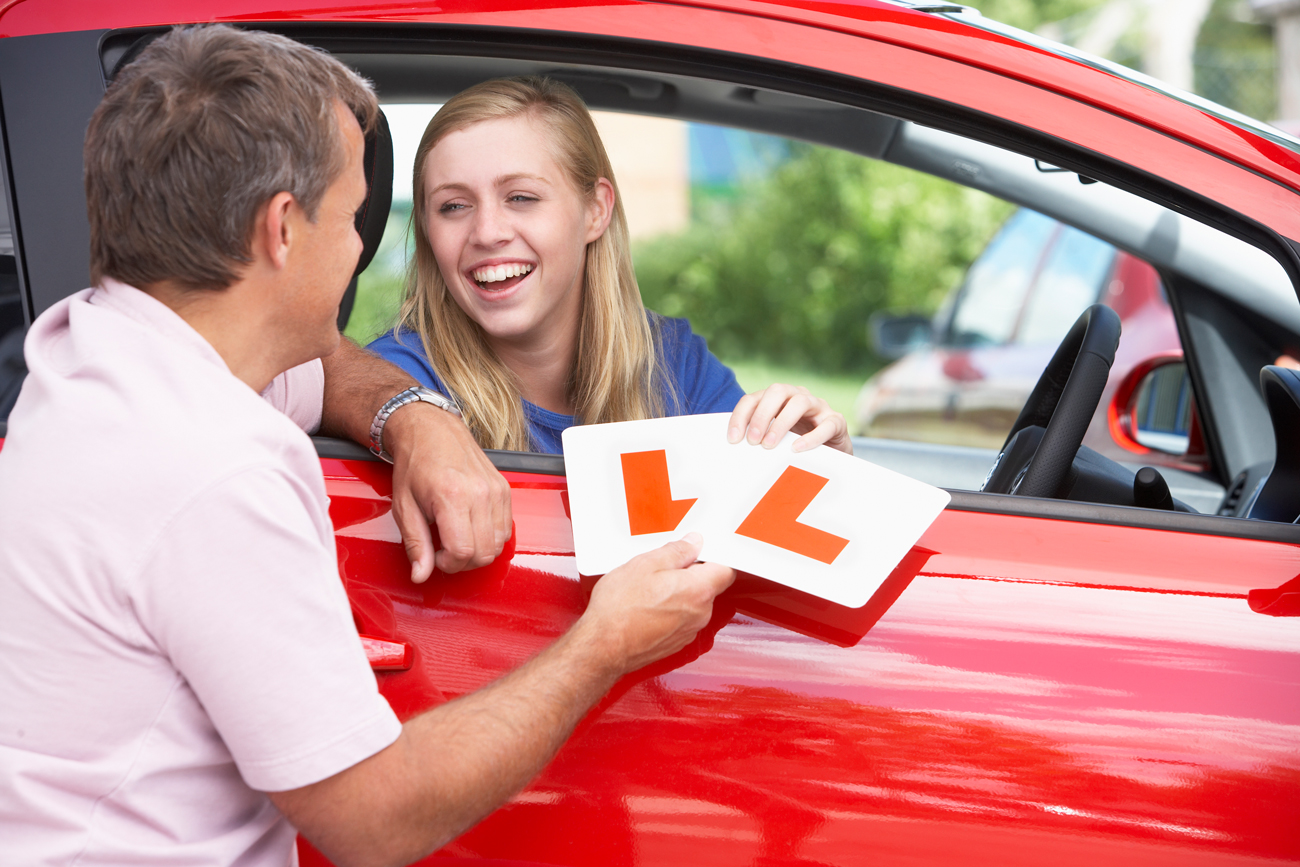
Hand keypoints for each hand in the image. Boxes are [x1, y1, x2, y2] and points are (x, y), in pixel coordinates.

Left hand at [385, 403, 512, 579]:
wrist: (430, 430)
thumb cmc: (415, 464)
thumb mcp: (404, 507)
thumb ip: (415, 544)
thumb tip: (420, 574)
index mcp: (452, 496)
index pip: (463, 552)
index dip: (449, 564)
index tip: (436, 557)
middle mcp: (479, 493)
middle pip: (484, 553)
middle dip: (463, 562)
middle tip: (444, 551)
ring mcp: (496, 490)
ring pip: (498, 544)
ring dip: (478, 551)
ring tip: (457, 538)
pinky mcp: (504, 489)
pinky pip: (506, 529)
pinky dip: (490, 537)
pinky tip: (471, 528)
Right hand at [581, 533, 734, 673]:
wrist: (603, 647)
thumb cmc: (620, 608)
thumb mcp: (646, 564)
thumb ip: (677, 551)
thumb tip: (693, 543)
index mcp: (699, 590)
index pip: (726, 569)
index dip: (713, 557)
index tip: (697, 550)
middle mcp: (701, 613)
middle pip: (708, 586)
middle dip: (689, 574)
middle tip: (662, 568)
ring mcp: (689, 631)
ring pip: (692, 604)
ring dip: (677, 594)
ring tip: (648, 589)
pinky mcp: (675, 643)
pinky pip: (680, 620)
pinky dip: (669, 612)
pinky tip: (646, 607)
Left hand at [727, 382, 851, 454]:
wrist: (832, 454)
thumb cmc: (796, 444)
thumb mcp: (774, 439)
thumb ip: (757, 437)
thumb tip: (733, 448)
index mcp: (777, 399)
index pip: (753, 398)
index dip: (740, 416)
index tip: (733, 439)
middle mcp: (797, 396)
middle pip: (777, 391)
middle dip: (761, 415)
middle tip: (752, 440)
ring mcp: (819, 406)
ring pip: (800, 402)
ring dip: (781, 423)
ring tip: (769, 444)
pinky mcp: (836, 421)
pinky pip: (826, 425)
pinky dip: (811, 437)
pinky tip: (797, 449)